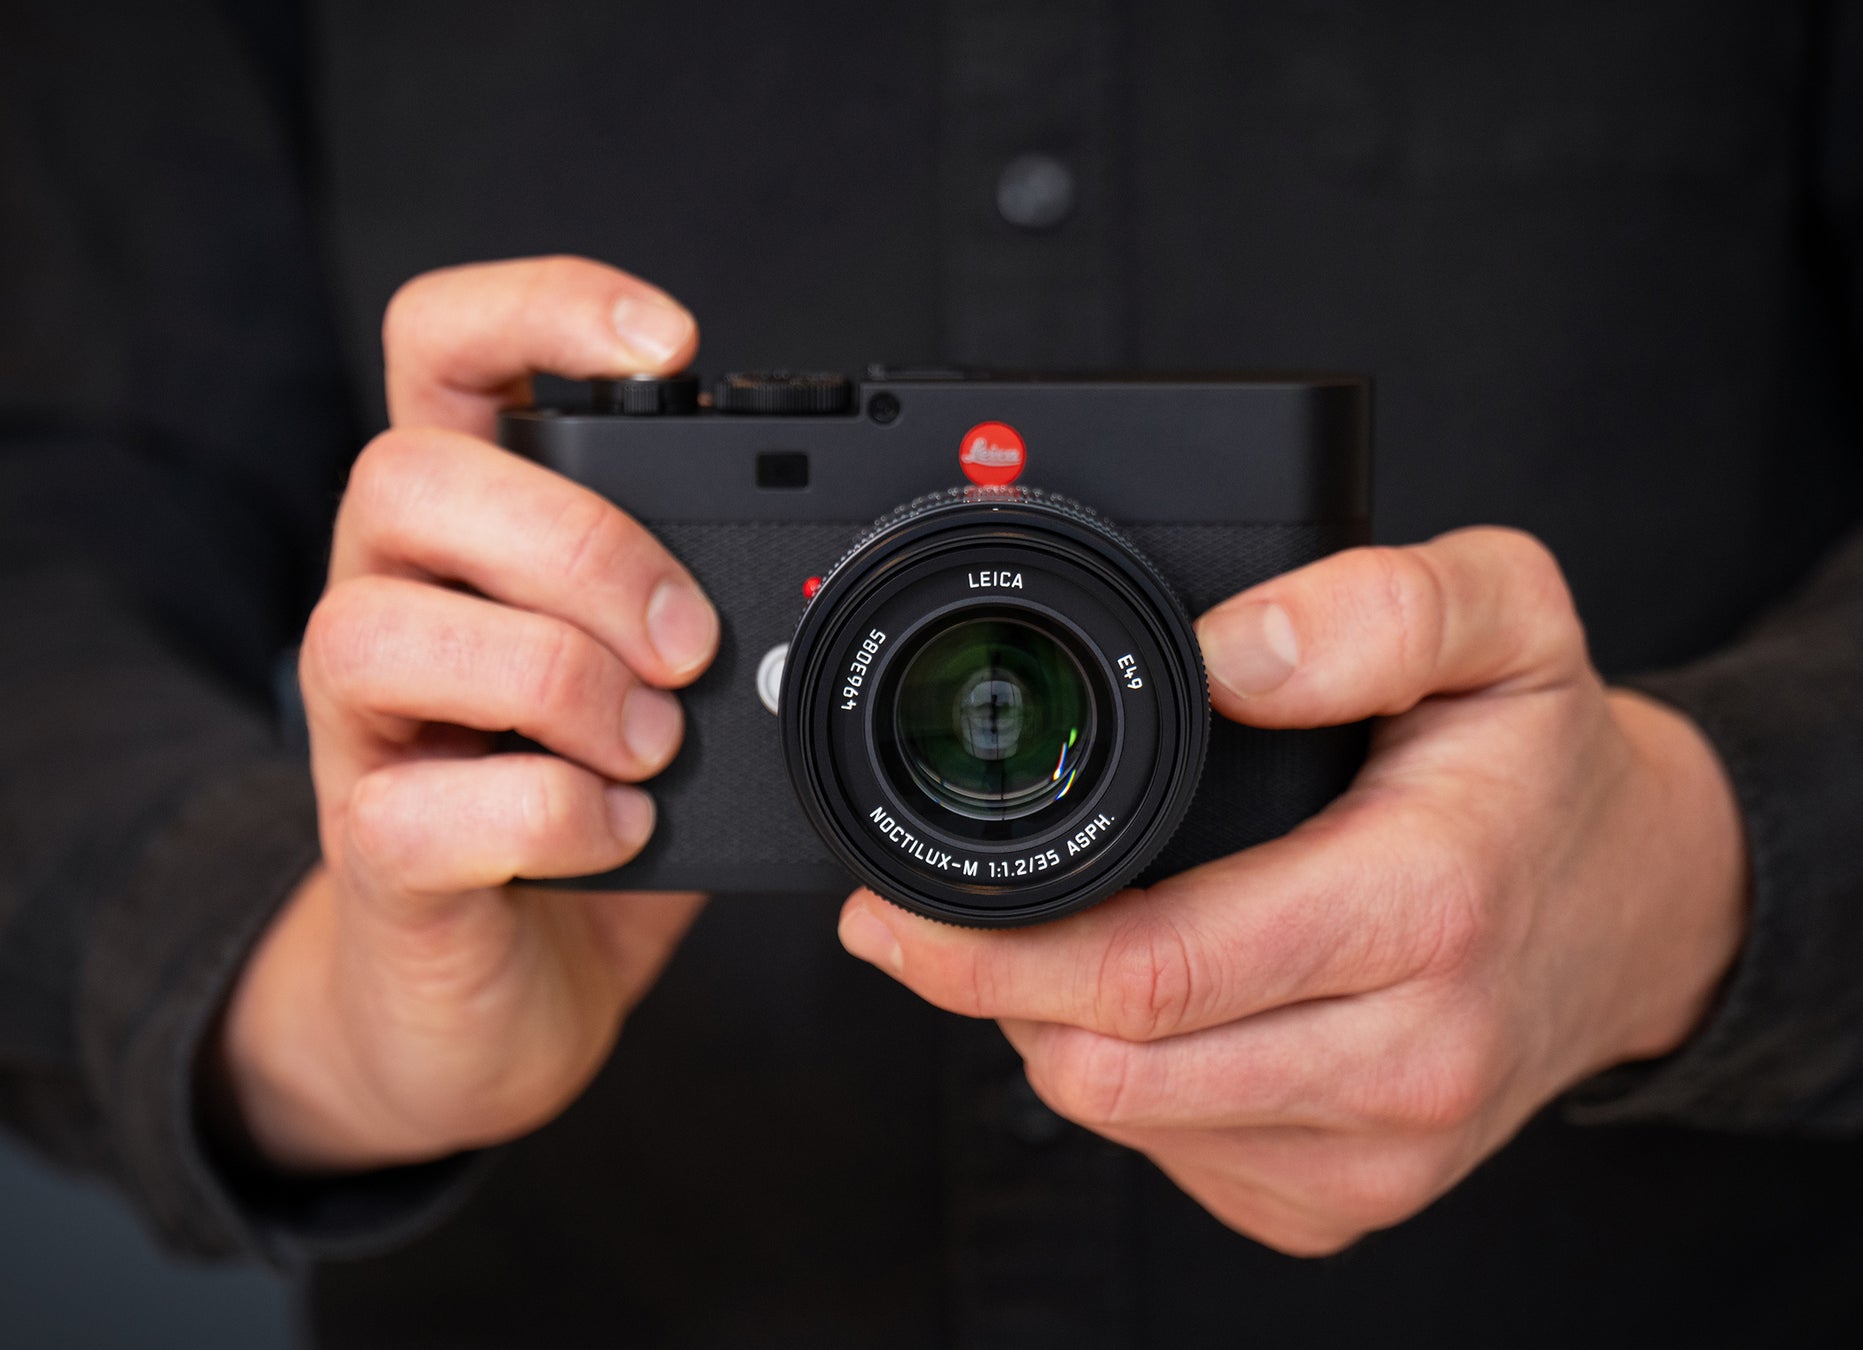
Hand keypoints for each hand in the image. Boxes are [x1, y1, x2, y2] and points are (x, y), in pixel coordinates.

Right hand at [216, 257, 713, 1171]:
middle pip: (408, 474)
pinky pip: (421, 806)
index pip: (443, 345)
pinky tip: (621, 831)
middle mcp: (390, 597)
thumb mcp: (663, 678)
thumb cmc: (590, 807)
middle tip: (690, 642)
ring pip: (379, 628)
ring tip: (656, 746)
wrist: (500, 988)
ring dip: (560, 681)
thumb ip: (713, 608)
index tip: (671, 343)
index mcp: (469, 529)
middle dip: (579, 543)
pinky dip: (553, 819)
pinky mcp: (371, 849)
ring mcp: (361, 726)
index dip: (540, 305)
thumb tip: (841, 573)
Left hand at [837, 528, 1747, 1254]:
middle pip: (1111, 1068)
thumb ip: (1374, 605)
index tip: (897, 904)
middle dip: (987, 994)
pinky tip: (1151, 1000)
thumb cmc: (1546, 764)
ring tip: (1057, 936)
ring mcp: (1378, 1156)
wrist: (1645, 912)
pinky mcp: (1348, 1201)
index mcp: (1424, 911)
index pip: (1154, 969)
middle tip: (926, 918)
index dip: (995, 946)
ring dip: (1050, 1034)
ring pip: (1126, 1120)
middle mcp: (1406, 1060)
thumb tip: (1223, 656)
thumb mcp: (1506, 614)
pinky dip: (1127, 1080)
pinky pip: (1174, 1156)